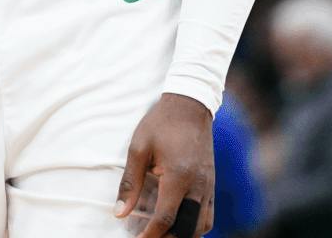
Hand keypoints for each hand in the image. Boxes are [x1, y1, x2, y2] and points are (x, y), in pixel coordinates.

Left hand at [116, 93, 215, 237]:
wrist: (190, 106)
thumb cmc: (161, 124)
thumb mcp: (139, 148)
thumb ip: (130, 183)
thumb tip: (120, 213)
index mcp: (179, 177)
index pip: (165, 219)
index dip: (150, 236)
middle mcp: (198, 186)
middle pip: (188, 229)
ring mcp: (208, 186)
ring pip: (202, 226)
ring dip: (183, 235)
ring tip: (162, 233)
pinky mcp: (211, 184)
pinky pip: (208, 216)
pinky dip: (195, 226)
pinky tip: (179, 224)